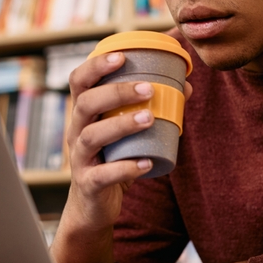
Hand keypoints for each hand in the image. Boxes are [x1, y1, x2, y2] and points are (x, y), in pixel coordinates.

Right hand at [65, 52, 192, 231]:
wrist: (93, 206)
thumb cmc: (112, 159)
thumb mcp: (126, 132)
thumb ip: (149, 108)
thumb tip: (186, 86)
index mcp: (84, 114)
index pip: (79, 81)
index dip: (96, 66)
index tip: (122, 57)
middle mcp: (76, 132)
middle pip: (85, 104)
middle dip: (115, 92)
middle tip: (148, 89)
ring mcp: (80, 158)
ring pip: (91, 136)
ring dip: (121, 125)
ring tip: (149, 118)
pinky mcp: (88, 184)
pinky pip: (102, 175)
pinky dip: (125, 168)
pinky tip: (146, 163)